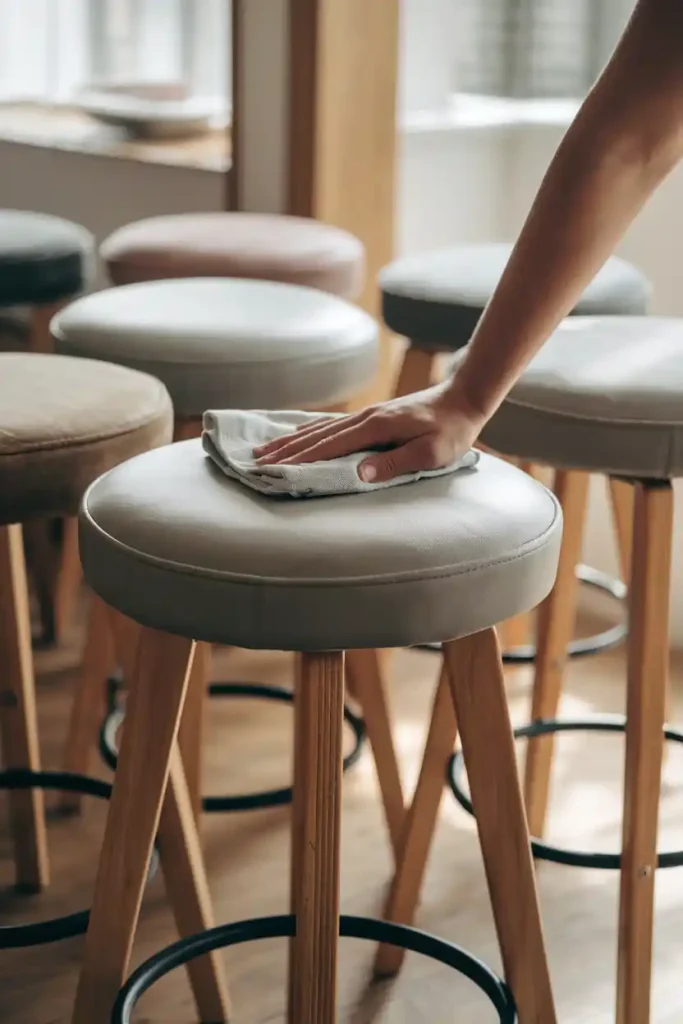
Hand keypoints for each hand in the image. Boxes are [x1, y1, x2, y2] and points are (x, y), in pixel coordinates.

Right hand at [253, 381, 484, 481]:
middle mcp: (365, 418)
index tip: (274, 469)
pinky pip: (331, 425)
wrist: (463, 398)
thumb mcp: (431, 453)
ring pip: (320, 429)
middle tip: (255, 462)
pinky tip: (297, 435)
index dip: (300, 459)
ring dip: (291, 440)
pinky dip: (308, 431)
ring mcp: (366, 415)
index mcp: (376, 427)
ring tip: (265, 449)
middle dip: (285, 450)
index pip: (329, 446)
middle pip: (316, 436)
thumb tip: (359, 472)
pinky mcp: (371, 416)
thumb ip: (396, 463)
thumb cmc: (450, 431)